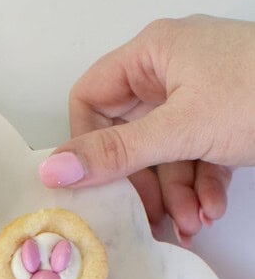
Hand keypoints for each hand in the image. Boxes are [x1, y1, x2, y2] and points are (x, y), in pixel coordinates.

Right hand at [38, 16, 254, 244]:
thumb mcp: (179, 130)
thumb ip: (114, 154)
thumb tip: (52, 171)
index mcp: (152, 54)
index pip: (91, 99)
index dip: (88, 145)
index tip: (98, 184)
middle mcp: (172, 71)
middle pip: (130, 137)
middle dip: (144, 185)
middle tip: (148, 219)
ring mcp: (201, 95)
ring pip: (166, 155)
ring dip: (176, 196)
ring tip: (191, 223)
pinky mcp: (226, 118)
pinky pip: (197, 157)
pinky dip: (201, 187)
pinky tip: (210, 210)